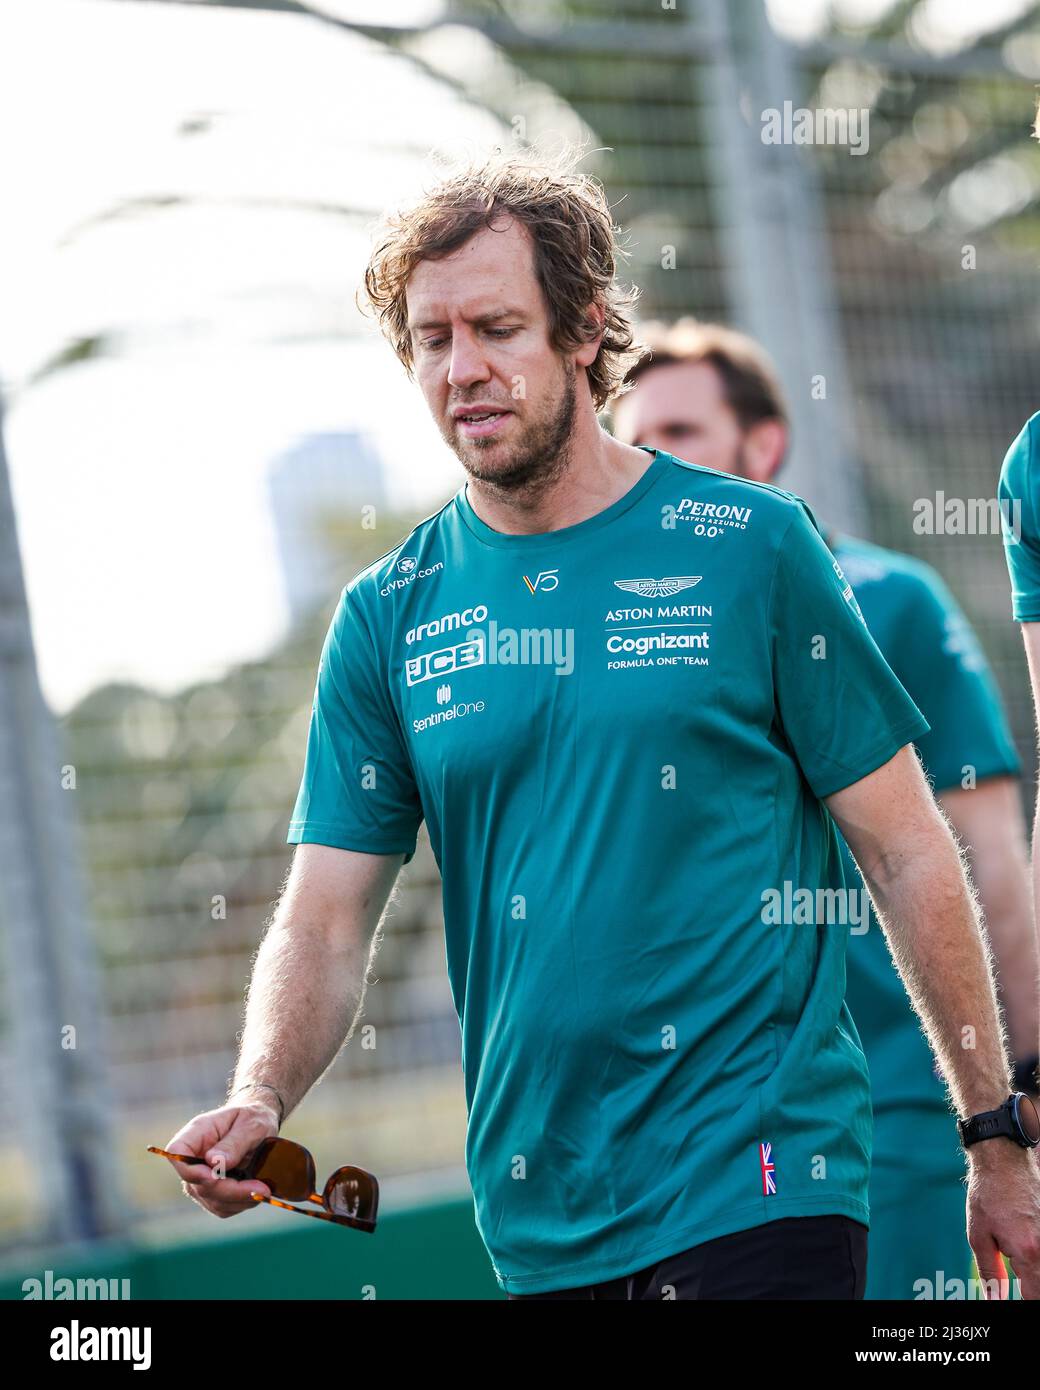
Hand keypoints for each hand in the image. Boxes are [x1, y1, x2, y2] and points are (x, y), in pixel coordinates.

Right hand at [160, 1097, 280, 1218]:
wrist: (260, 1125)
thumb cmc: (254, 1118)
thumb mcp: (252, 1124)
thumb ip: (234, 1143)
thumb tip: (214, 1163)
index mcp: (198, 1132)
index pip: (177, 1152)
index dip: (190, 1170)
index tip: (215, 1176)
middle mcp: (194, 1157)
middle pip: (196, 1184)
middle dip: (229, 1190)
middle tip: (261, 1189)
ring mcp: (200, 1178)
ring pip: (211, 1200)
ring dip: (239, 1199)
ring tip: (263, 1188)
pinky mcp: (212, 1193)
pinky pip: (222, 1208)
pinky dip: (241, 1203)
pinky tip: (257, 1192)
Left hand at [966, 1143, 1039, 1297]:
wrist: (1004, 1159)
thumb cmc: (987, 1196)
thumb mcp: (979, 1236)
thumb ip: (991, 1274)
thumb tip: (994, 1301)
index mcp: (1029, 1253)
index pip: (1035, 1297)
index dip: (1025, 1303)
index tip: (1016, 1297)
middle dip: (1031, 1287)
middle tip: (1017, 1279)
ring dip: (1034, 1270)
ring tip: (1017, 1253)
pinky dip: (1037, 1256)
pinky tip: (1024, 1242)